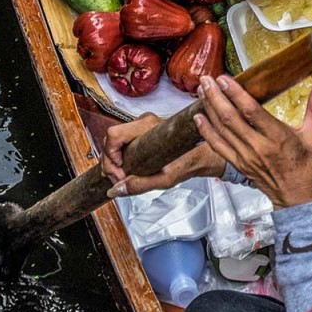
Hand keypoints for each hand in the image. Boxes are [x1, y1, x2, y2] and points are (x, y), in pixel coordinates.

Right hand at [101, 112, 224, 197]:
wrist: (201, 154)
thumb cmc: (187, 162)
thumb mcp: (164, 179)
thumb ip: (139, 185)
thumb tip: (115, 189)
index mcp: (148, 127)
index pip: (114, 135)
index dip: (110, 156)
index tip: (119, 172)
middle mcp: (143, 121)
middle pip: (111, 138)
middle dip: (110, 162)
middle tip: (119, 179)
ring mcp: (142, 124)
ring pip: (115, 140)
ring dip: (114, 161)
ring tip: (123, 177)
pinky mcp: (142, 130)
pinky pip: (122, 141)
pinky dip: (120, 156)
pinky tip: (126, 169)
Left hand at [195, 73, 311, 207]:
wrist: (297, 197)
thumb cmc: (306, 166)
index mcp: (277, 137)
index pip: (251, 111)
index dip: (235, 94)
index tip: (223, 79)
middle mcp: (258, 147)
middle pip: (230, 118)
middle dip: (215, 96)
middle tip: (205, 79)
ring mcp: (245, 157)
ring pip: (221, 130)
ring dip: (209, 109)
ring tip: (200, 91)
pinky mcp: (238, 164)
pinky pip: (218, 146)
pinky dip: (206, 132)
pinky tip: (198, 118)